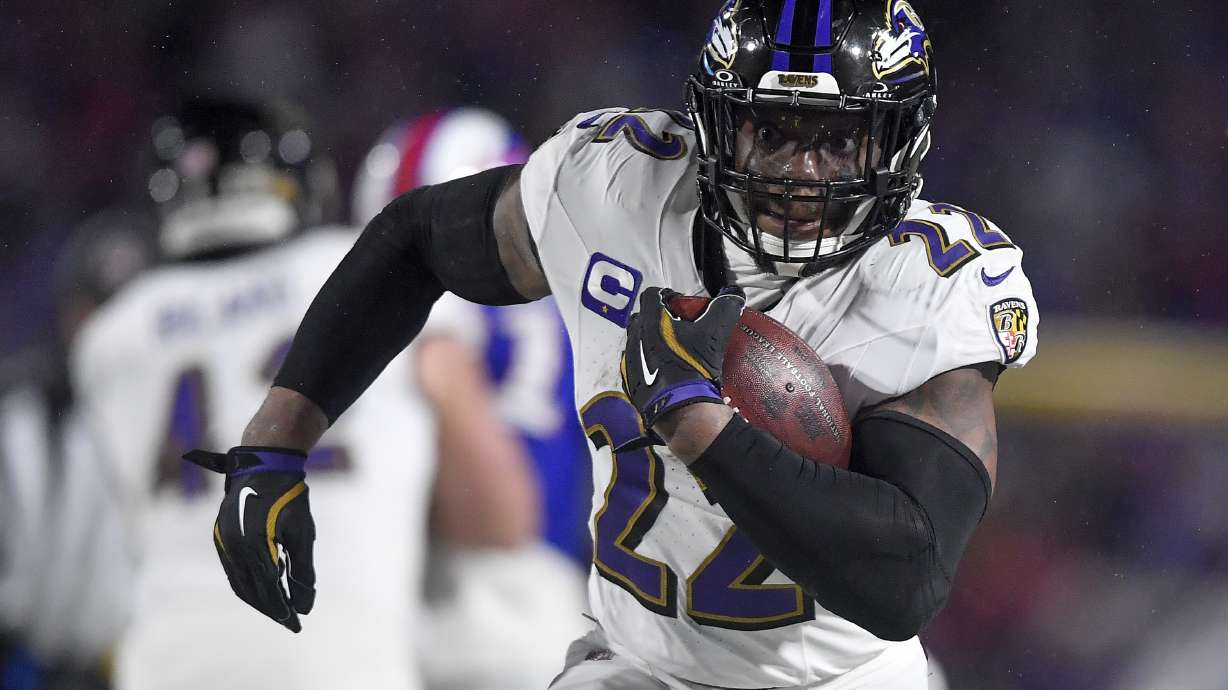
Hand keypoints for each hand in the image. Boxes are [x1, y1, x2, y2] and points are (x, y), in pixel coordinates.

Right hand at [183, 447, 315, 631]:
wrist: (264, 464)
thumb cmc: (290, 497)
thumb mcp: (302, 532)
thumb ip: (303, 570)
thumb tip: (306, 605)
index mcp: (255, 544)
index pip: (269, 589)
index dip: (283, 609)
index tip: (297, 624)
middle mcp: (234, 545)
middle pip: (251, 591)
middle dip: (271, 609)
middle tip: (291, 622)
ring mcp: (224, 541)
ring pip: (239, 583)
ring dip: (258, 599)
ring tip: (279, 610)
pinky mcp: (221, 537)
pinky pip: (233, 570)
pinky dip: (248, 584)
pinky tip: (263, 590)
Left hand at [619, 287, 744, 443]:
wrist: (683, 411)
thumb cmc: (695, 367)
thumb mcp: (715, 334)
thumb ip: (725, 307)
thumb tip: (734, 293)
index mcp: (650, 323)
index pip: (651, 295)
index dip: (667, 294)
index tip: (681, 303)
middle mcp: (634, 339)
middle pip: (641, 318)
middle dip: (657, 317)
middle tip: (678, 325)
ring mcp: (629, 363)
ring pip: (637, 342)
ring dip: (651, 341)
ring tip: (673, 349)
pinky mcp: (630, 383)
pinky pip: (637, 365)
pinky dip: (649, 363)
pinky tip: (666, 371)